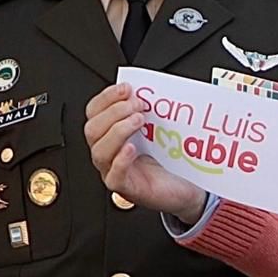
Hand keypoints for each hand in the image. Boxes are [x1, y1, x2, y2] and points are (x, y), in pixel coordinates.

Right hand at [84, 83, 207, 223]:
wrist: (186, 188)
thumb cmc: (171, 160)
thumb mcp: (159, 129)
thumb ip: (151, 111)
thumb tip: (152, 89)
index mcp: (112, 135)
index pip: (95, 112)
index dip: (106, 97)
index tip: (126, 88)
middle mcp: (109, 153)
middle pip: (92, 130)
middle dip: (114, 112)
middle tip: (137, 104)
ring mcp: (114, 171)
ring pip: (99, 151)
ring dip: (118, 131)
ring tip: (138, 120)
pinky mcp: (126, 188)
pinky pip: (114, 176)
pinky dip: (120, 160)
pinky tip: (132, 148)